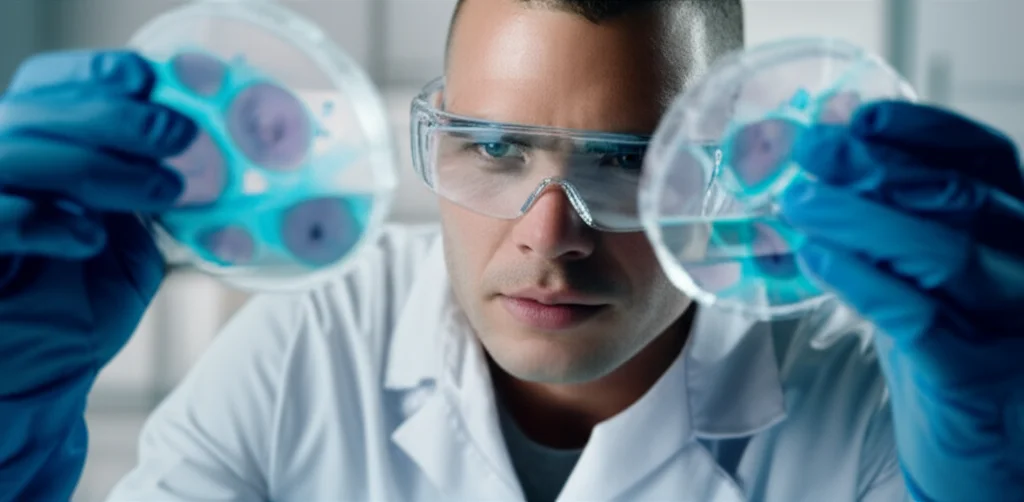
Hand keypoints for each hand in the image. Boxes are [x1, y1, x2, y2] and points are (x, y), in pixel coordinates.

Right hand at [0, 50, 195, 396]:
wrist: (44, 378)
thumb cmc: (81, 304)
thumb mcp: (131, 241)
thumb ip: (145, 197)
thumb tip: (196, 155)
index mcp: (35, 154)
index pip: (47, 90)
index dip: (92, 76)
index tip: (148, 76)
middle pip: (35, 114)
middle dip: (115, 117)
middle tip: (182, 134)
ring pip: (16, 154)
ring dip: (96, 165)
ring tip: (165, 189)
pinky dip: (40, 218)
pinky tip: (89, 234)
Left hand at [779, 101, 1023, 501]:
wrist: (986, 461)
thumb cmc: (954, 362)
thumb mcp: (933, 285)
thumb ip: (897, 236)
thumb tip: (824, 180)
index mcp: (1020, 236)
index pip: (987, 160)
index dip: (923, 131)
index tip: (859, 118)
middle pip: (956, 197)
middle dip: (874, 167)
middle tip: (809, 153)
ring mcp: (1011, 323)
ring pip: (941, 249)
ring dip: (858, 218)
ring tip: (796, 201)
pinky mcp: (976, 376)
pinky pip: (917, 316)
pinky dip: (861, 279)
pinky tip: (814, 258)